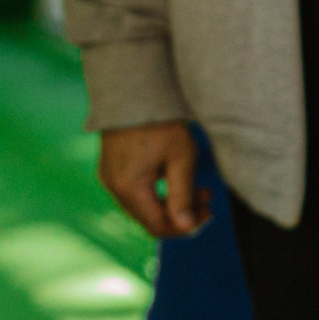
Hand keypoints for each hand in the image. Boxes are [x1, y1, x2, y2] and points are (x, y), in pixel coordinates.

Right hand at [98, 120, 208, 238]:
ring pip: (143, 207)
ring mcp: (109, 179)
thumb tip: (186, 228)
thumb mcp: (180, 159)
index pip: (159, 226)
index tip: (209, 211)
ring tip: (195, 188)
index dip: (186, 226)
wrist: (132, 92)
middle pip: (150, 219)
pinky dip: (155, 193)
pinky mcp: (110, 170)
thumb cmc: (160, 123)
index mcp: (130, 187)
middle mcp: (114, 188)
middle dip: (181, 214)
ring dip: (170, 204)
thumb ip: (183, 196)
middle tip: (206, 198)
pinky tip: (172, 178)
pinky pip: (134, 194)